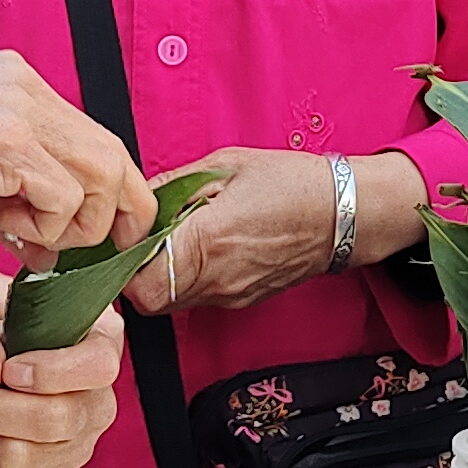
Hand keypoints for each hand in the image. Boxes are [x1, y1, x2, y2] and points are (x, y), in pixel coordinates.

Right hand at [0, 52, 152, 254]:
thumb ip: (13, 203)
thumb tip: (52, 252)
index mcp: (20, 85)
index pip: (97, 136)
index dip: (119, 188)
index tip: (119, 229)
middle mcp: (28, 89)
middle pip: (111, 154)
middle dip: (116, 212)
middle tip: (96, 251)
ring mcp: (18, 112)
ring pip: (98, 176)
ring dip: (75, 224)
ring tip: (27, 233)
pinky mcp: (4, 143)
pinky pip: (62, 196)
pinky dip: (48, 226)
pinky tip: (9, 227)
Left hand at [127, 146, 412, 314]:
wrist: (342, 214)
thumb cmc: (291, 184)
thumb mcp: (224, 166)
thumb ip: (173, 185)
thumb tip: (139, 200)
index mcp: (208, 241)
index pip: (141, 281)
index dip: (124, 262)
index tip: (127, 237)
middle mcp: (218, 278)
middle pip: (150, 299)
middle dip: (138, 271)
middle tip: (144, 239)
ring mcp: (231, 295)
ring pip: (172, 302)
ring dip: (162, 276)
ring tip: (174, 239)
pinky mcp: (242, 299)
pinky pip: (199, 297)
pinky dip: (188, 278)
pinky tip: (201, 248)